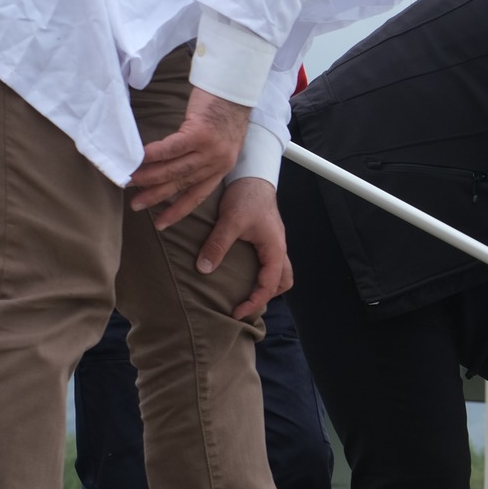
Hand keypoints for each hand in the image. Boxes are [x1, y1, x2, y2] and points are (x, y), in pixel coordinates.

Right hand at [128, 87, 250, 226]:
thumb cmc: (221, 112)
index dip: (179, 210)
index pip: (198, 195)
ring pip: (175, 168)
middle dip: (157, 195)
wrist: (234, 89)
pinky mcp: (200, 133)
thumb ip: (200, 157)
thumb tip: (172, 167)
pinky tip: (139, 159)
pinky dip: (153, 155)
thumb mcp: (217, 142)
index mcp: (222, 167)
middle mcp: (218, 162)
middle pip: (182, 184)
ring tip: (130, 181)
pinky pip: (172, 149)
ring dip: (150, 177)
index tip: (161, 224)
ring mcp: (210, 149)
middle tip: (136, 204)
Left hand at [198, 179, 291, 320]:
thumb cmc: (247, 197)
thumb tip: (204, 269)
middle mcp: (278, 248)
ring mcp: (274, 243)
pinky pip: (269, 262)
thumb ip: (217, 245)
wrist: (253, 176)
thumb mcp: (230, 222)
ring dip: (266, 284)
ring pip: (279, 272)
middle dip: (267, 296)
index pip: (269, 285)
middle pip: (283, 282)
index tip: (236, 312)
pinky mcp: (266, 237)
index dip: (253, 302)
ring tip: (246, 291)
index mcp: (274, 249)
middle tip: (244, 304)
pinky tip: (243, 270)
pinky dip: (261, 272)